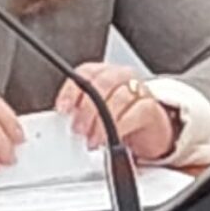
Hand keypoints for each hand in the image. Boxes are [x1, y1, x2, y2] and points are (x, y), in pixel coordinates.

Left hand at [56, 63, 178, 160]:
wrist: (150, 132)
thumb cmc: (119, 120)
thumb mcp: (95, 114)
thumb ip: (79, 112)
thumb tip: (57, 125)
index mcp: (105, 74)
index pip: (87, 72)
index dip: (72, 90)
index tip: (62, 109)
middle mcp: (123, 77)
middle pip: (104, 82)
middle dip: (87, 108)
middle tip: (78, 128)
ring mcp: (139, 90)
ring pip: (120, 97)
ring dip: (102, 121)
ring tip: (94, 138)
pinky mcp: (152, 107)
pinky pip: (136, 112)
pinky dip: (120, 126)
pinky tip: (112, 138)